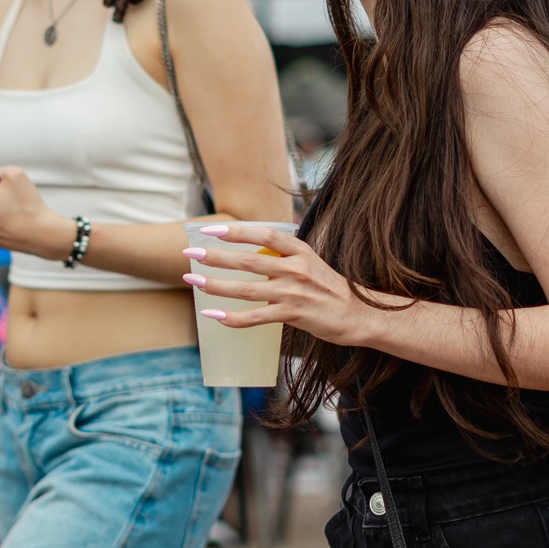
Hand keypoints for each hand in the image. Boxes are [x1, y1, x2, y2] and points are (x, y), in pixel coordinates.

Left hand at [181, 223, 362, 345]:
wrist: (358, 314)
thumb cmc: (329, 288)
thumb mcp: (310, 262)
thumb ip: (284, 255)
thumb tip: (252, 250)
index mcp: (300, 250)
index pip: (263, 234)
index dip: (236, 231)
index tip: (210, 229)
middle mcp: (296, 268)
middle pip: (248, 260)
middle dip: (215, 256)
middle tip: (190, 253)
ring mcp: (294, 292)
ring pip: (247, 289)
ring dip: (216, 285)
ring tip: (193, 280)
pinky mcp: (293, 315)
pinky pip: (256, 317)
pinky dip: (233, 318)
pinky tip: (214, 316)